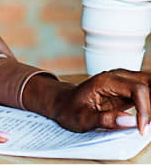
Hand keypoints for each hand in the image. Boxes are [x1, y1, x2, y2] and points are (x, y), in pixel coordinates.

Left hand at [24, 71, 150, 134]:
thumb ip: (105, 120)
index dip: (145, 110)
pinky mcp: (128, 88)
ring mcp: (124, 80)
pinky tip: (145, 118)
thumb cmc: (69, 109)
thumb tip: (129, 122)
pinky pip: (146, 92)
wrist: (63, 102)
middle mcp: (117, 76)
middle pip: (148, 83)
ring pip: (149, 85)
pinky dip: (149, 104)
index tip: (142, 128)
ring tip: (146, 121)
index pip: (137, 89)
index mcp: (106, 81)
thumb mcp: (82, 119)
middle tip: (148, 125)